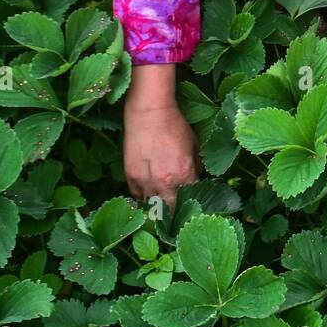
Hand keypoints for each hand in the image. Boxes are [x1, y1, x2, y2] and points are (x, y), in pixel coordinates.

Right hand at [122, 64, 200, 211]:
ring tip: (162, 206)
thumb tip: (196, 178)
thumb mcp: (194, 144)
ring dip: (158, 206)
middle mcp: (165, 182)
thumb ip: (196, 165)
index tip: (192, 208)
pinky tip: (149, 194)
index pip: (190, 200)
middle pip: (170, 209)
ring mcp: (145, 181)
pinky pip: (137, 195)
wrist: (149, 112)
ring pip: (152, 205)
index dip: (192, 205)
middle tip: (177, 214)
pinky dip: (144, 196)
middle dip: (175, 213)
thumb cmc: (175, 125)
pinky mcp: (130, 176)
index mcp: (184, 174)